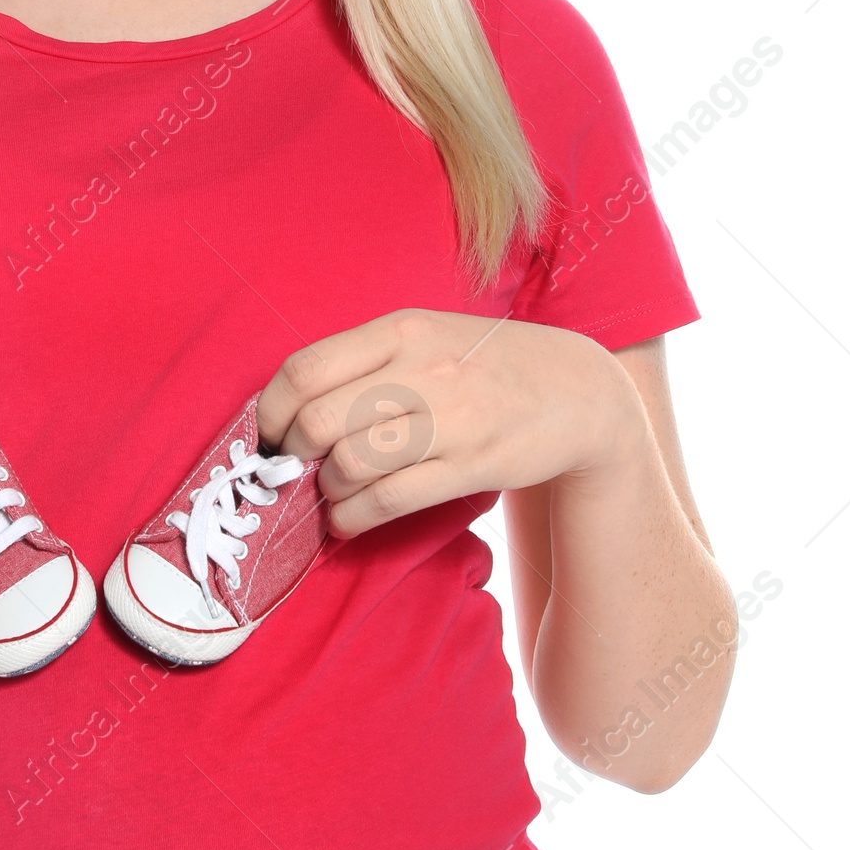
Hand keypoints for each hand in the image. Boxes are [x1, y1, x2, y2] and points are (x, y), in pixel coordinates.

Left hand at [255, 309, 640, 537]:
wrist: (579, 391)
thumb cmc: (485, 364)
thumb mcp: (427, 335)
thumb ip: (366, 361)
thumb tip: (293, 409)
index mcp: (402, 329)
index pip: (306, 369)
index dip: (272, 411)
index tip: (270, 434)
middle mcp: (422, 369)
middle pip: (320, 421)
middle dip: (292, 456)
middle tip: (293, 469)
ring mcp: (450, 419)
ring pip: (350, 464)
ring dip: (325, 491)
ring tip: (328, 494)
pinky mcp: (472, 465)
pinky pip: (390, 500)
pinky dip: (354, 518)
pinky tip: (348, 520)